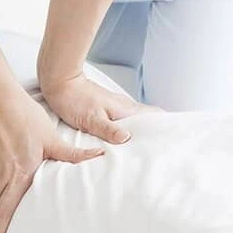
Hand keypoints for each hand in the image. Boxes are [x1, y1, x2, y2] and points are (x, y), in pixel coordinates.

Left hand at [40, 72, 159, 141]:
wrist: (60, 82)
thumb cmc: (74, 99)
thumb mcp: (91, 119)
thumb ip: (109, 129)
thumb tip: (127, 138)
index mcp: (126, 109)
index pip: (155, 115)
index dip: (166, 125)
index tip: (173, 138)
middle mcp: (124, 107)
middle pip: (148, 120)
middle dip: (156, 133)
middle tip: (161, 150)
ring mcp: (116, 108)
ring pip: (136, 121)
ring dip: (141, 133)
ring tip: (145, 150)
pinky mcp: (107, 111)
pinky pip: (124, 122)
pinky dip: (128, 131)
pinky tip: (124, 142)